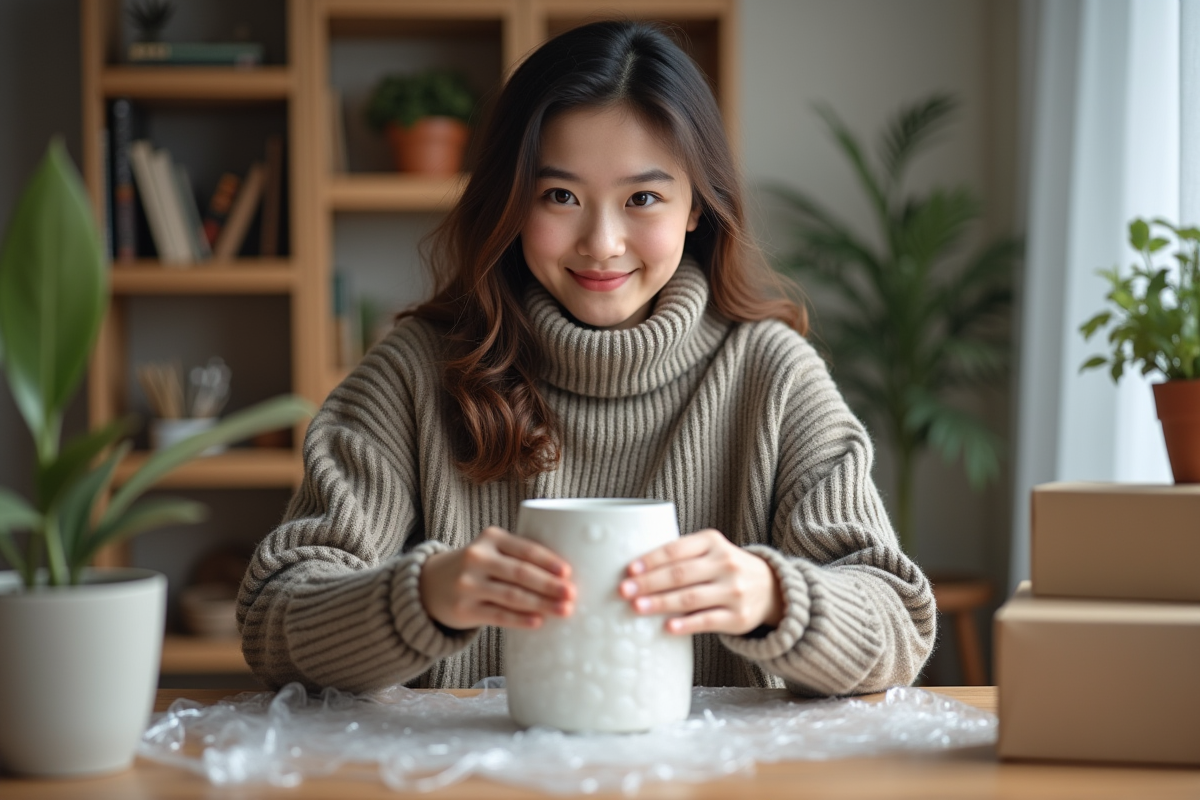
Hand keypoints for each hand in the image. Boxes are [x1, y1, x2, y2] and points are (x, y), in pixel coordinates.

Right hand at [419, 526, 575, 629]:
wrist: (429, 583)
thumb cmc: (476, 567)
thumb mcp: (491, 549)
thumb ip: (519, 556)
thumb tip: (564, 576)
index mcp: (490, 538)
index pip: (524, 549)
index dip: (548, 561)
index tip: (568, 572)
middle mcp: (477, 558)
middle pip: (520, 573)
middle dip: (549, 585)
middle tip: (572, 593)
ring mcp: (468, 585)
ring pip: (512, 596)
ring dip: (541, 604)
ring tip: (564, 610)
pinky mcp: (464, 609)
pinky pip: (498, 615)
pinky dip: (520, 619)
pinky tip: (538, 622)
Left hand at [618, 529, 783, 635]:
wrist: (769, 588)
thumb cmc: (724, 568)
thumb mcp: (709, 550)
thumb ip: (681, 556)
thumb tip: (634, 573)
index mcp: (712, 542)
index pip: (676, 550)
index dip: (651, 560)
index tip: (630, 570)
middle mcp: (725, 563)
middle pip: (680, 574)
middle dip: (649, 583)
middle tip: (624, 590)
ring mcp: (733, 590)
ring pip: (691, 598)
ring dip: (661, 603)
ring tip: (637, 607)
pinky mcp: (738, 617)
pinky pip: (707, 621)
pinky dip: (686, 624)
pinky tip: (667, 627)